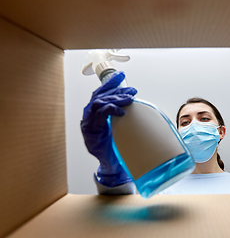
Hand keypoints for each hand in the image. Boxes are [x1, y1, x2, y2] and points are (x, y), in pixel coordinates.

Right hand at [80, 71, 136, 186]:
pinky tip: (122, 111)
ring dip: (114, 99)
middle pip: (99, 96)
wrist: (111, 163)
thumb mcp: (119, 124)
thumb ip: (120, 112)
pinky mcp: (89, 132)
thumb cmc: (115, 144)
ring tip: (129, 99)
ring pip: (98, 103)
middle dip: (115, 90)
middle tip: (131, 89)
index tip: (121, 75)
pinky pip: (99, 116)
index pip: (101, 93)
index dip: (110, 83)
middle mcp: (90, 116)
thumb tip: (132, 99)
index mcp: (96, 112)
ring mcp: (88, 123)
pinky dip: (110, 110)